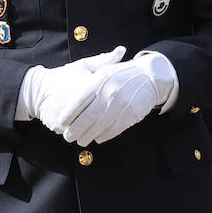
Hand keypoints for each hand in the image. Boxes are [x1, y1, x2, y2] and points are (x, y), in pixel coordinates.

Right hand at [17, 46, 125, 132]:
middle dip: (106, 122)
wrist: (38, 90)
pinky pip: (73, 133)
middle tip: (111, 123)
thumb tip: (122, 50)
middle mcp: (76, 101)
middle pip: (98, 117)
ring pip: (86, 128)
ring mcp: (66, 115)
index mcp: (85, 85)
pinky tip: (85, 134)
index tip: (122, 109)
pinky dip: (80, 134)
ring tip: (99, 130)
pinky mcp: (57, 125)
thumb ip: (103, 60)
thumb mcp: (82, 66)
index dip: (116, 107)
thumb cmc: (63, 77)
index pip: (107, 99)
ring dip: (93, 131)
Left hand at [62, 51, 176, 144]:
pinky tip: (98, 138)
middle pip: (88, 116)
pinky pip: (115, 128)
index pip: (79, 101)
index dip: (69, 115)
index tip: (61, 124)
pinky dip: (105, 135)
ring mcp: (122, 104)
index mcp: (99, 81)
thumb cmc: (120, 75)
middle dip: (76, 129)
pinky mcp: (132, 114)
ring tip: (81, 141)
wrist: (150, 76)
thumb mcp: (102, 71)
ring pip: (101, 125)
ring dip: (89, 135)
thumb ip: (87, 84)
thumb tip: (68, 101)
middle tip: (68, 137)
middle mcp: (110, 92)